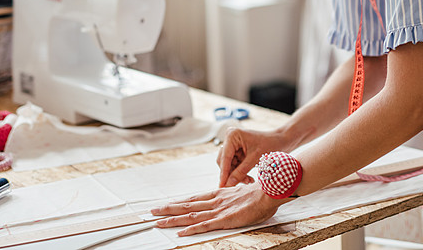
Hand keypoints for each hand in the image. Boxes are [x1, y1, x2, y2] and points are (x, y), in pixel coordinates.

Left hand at [151, 183, 280, 235]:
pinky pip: (205, 225)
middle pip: (187, 205)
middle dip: (168, 209)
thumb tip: (228, 197)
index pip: (193, 198)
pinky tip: (180, 232)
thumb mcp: (241, 192)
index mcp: (219, 193)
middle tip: (152, 211)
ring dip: (173, 219)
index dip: (178, 201)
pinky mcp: (225, 219)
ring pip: (191, 215)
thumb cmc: (260, 192)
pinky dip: (191, 229)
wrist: (270, 191)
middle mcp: (215, 200)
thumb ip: (231, 195)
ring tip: (158, 221)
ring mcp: (219, 210)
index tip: (166, 203)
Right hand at [216, 128, 285, 186]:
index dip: (223, 173)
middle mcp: (230, 139)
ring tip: (249, 181)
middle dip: (232, 174)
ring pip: (229, 165)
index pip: (224, 157)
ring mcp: (234, 145)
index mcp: (232, 135)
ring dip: (237, 175)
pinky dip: (240, 173)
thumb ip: (240, 172)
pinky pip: (235, 165)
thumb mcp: (255, 159)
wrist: (281, 140)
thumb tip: (227, 184)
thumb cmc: (270, 144)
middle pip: (224, 162)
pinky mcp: (238, 151)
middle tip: (242, 184)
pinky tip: (249, 178)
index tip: (222, 187)